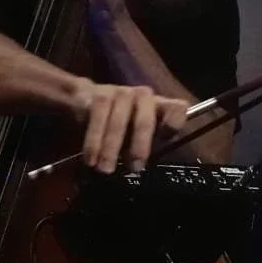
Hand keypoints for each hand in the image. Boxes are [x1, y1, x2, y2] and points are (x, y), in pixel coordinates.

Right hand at [69, 78, 188, 173]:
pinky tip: (91, 158)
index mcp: (159, 106)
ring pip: (119, 122)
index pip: (178, 108)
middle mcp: (144, 96)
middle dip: (140, 146)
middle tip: (135, 169)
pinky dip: (94, 141)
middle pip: (145, 121)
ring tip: (106, 169)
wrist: (84, 99)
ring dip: (111, 148)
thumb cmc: (119, 121)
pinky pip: (98, 118)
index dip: (174, 123)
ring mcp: (123, 92)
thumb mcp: (135, 134)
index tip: (164, 139)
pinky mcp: (100, 94)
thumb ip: (143, 145)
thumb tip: (137, 166)